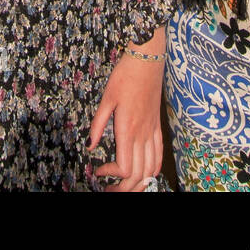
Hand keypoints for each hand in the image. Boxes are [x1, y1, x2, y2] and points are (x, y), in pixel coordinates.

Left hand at [88, 51, 163, 191]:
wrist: (147, 61)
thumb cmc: (124, 77)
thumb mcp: (106, 99)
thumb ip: (98, 125)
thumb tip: (89, 147)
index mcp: (128, 130)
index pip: (125, 168)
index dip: (111, 174)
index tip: (98, 169)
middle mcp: (143, 135)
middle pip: (139, 175)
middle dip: (124, 188)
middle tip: (110, 188)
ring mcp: (152, 131)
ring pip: (151, 169)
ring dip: (139, 183)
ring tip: (126, 186)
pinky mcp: (157, 126)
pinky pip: (159, 154)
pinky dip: (153, 169)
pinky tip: (146, 172)